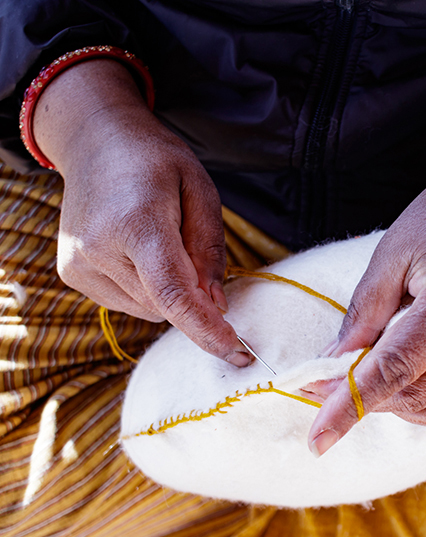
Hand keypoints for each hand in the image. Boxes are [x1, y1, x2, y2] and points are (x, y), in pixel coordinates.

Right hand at [33, 59, 252, 365]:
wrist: (95, 142)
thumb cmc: (155, 162)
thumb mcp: (199, 189)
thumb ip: (209, 250)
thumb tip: (215, 306)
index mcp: (136, 222)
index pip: (173, 294)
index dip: (207, 330)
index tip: (238, 353)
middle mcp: (99, 249)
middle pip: (164, 306)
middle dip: (191, 296)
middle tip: (190, 252)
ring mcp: (79, 264)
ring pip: (146, 310)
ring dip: (165, 292)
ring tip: (155, 240)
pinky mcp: (71, 273)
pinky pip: (125, 303)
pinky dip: (143, 289)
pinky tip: (135, 251)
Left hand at [305, 190, 425, 456]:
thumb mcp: (395, 257)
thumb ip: (365, 312)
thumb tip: (331, 361)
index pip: (389, 372)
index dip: (349, 408)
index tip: (317, 441)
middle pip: (403, 394)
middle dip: (351, 397)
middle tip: (311, 383)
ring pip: (421, 405)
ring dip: (380, 400)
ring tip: (345, 376)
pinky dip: (404, 394)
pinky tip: (385, 375)